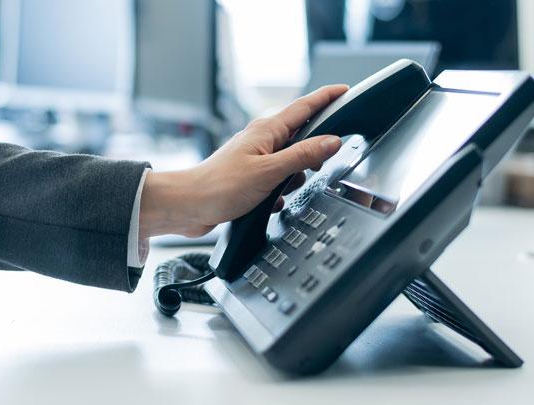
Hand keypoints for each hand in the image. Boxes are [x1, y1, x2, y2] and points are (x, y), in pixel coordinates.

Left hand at [139, 85, 347, 237]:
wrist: (188, 206)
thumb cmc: (219, 187)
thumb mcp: (269, 171)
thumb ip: (302, 156)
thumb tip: (331, 142)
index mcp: (266, 130)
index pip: (304, 107)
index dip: (326, 97)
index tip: (344, 90)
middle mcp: (261, 140)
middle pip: (300, 135)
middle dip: (312, 153)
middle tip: (318, 165)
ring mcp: (255, 158)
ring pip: (289, 163)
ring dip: (292, 179)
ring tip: (282, 190)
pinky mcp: (249, 178)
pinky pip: (276, 181)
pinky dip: (278, 193)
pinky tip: (269, 202)